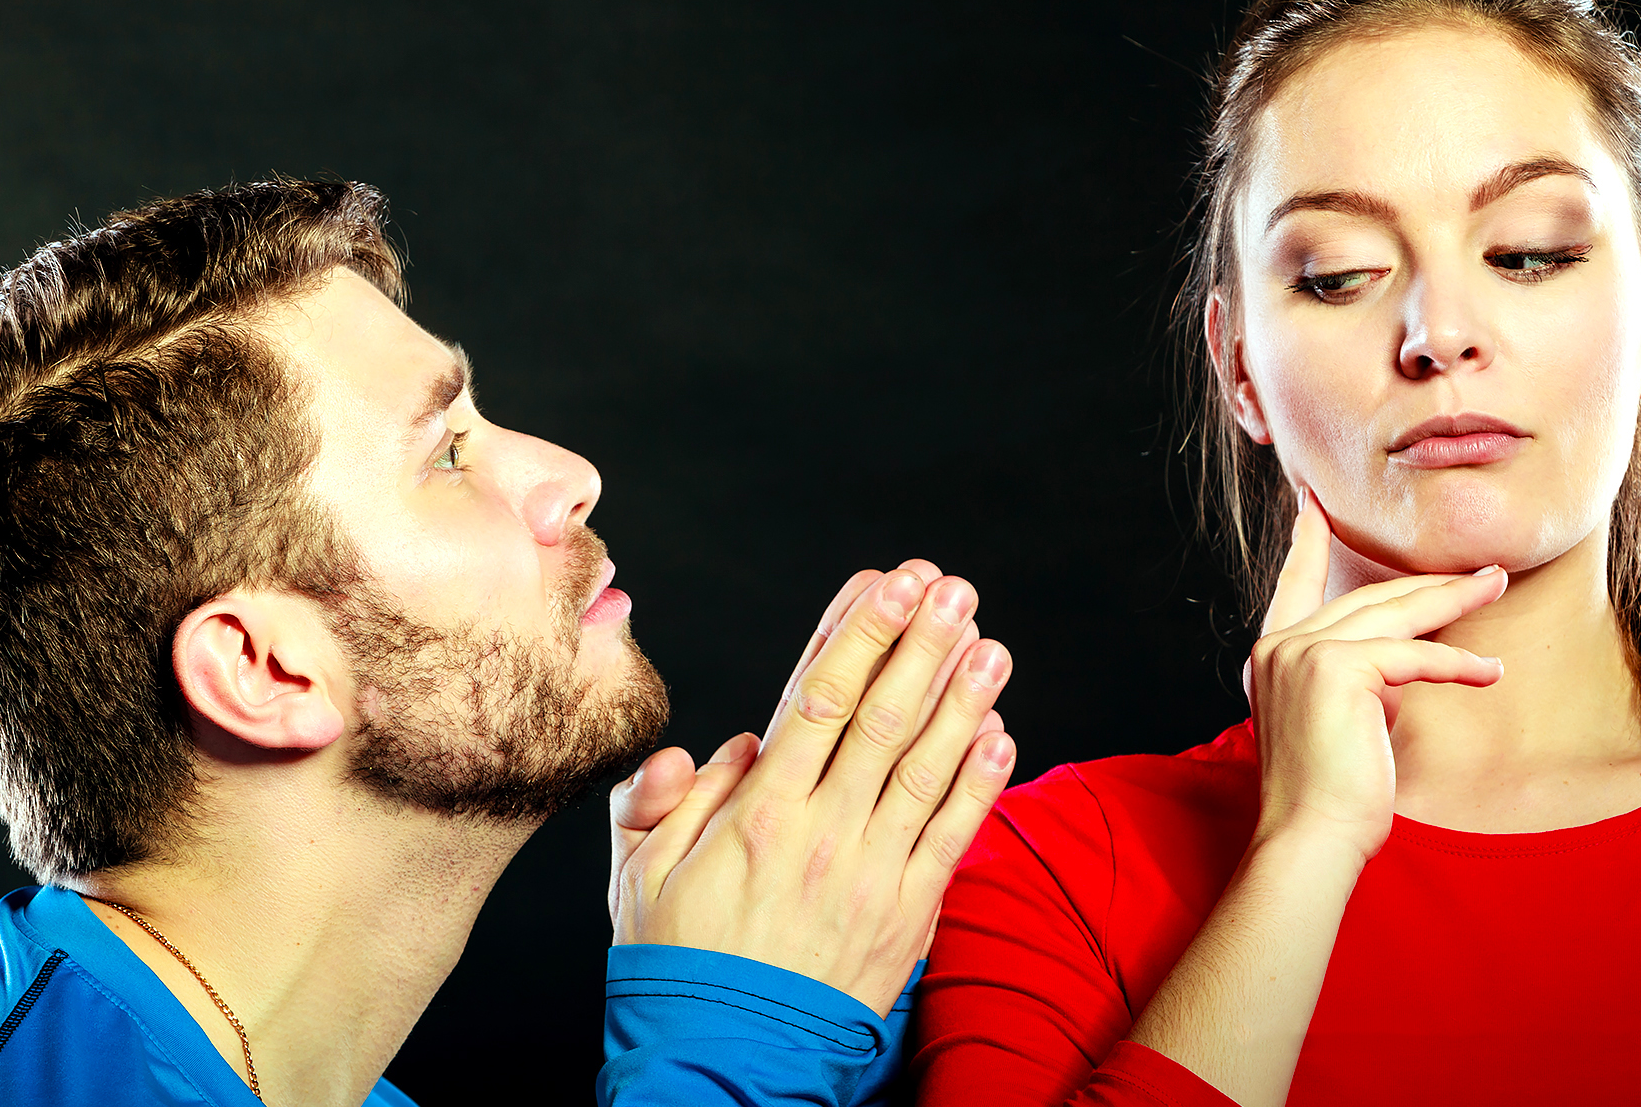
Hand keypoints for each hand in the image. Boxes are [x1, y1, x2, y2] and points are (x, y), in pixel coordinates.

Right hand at [608, 563, 1016, 1015]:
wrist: (727, 1058)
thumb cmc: (681, 962)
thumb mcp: (640, 875)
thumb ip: (666, 802)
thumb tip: (716, 749)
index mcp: (758, 812)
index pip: (817, 700)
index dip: (856, 633)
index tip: (883, 582)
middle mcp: (822, 831)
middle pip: (882, 717)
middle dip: (919, 644)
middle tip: (950, 589)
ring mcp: (871, 871)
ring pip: (926, 767)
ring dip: (962, 698)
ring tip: (987, 643)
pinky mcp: (908, 913)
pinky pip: (952, 836)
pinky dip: (981, 783)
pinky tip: (1001, 732)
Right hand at [1245, 490, 1505, 860]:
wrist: (1310, 837)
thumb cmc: (1328, 798)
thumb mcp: (1333, 724)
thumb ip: (1352, 683)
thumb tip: (1396, 668)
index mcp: (1269, 657)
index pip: (1293, 586)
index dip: (1306, 544)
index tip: (1312, 504)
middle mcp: (1278, 647)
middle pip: (1365, 597)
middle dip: (1427, 582)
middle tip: (1476, 568)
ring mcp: (1303, 653)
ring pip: (1394, 614)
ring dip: (1454, 599)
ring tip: (1496, 585)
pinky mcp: (1338, 669)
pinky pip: (1413, 655)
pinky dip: (1457, 664)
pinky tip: (1489, 671)